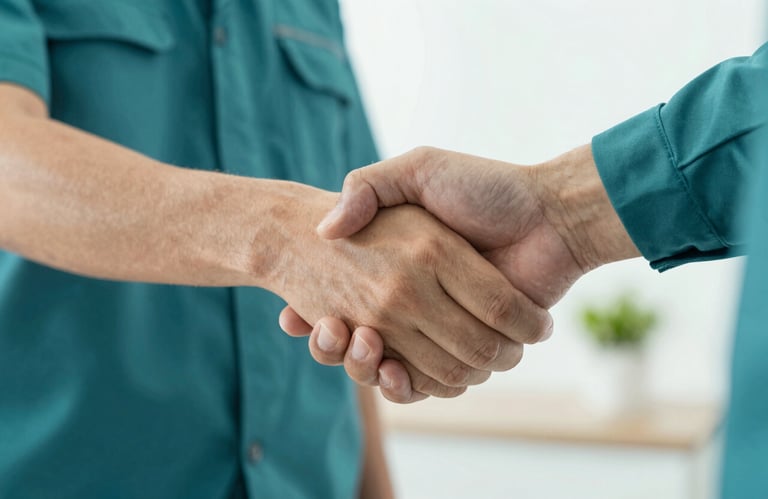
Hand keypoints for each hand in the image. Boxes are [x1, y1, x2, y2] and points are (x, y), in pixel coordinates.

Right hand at [280, 145, 638, 401]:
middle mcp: (418, 301)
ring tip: (357, 344)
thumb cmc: (485, 187)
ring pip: (391, 367)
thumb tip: (325, 228)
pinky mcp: (471, 348)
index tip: (291, 317)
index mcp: (403, 267)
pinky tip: (390, 370)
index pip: (345, 299)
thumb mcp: (419, 169)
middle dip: (336, 347)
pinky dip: (409, 386)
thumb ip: (370, 185)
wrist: (550, 215)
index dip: (319, 315)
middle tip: (327, 331)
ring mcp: (444, 326)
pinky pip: (432, 381)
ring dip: (364, 368)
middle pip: (362, 342)